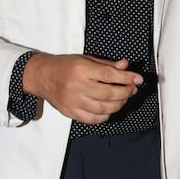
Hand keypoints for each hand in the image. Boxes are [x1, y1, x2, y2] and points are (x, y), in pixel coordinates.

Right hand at [23, 53, 142, 122]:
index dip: (126, 78)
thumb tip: (125, 66)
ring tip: (123, 98)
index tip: (138, 79)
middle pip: (108, 93)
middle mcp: (76, 86)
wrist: (41, 76)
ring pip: (103, 108)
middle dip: (125, 92)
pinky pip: (93, 119)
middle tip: (132, 89)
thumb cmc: (64, 66)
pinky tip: (109, 109)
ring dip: (118, 105)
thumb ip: (105, 64)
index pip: (109, 75)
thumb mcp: (85, 59)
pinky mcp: (70, 112)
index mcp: (80, 69)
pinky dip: (105, 116)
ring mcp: (73, 101)